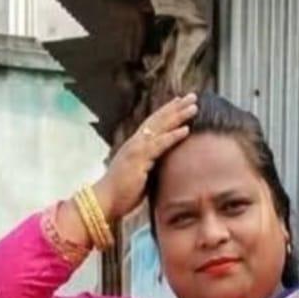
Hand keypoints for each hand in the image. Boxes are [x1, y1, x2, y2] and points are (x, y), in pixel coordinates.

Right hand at [92, 93, 197, 220]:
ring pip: (160, 128)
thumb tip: (164, 164)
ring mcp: (136, 149)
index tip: (181, 102)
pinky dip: (172, 137)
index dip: (167, 111)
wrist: (104, 201)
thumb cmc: (122, 192)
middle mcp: (135, 143)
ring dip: (178, 116)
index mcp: (135, 145)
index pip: (153, 123)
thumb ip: (151, 165)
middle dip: (176, 107)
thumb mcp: (140, 174)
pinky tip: (185, 130)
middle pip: (158, 119)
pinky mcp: (139, 160)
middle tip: (193, 96)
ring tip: (194, 107)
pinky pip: (159, 146)